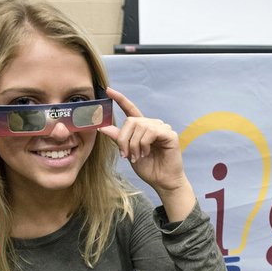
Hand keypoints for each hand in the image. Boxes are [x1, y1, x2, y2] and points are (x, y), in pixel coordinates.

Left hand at [99, 88, 194, 220]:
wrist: (161, 180)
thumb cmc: (147, 167)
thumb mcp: (128, 151)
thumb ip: (118, 138)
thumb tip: (101, 126)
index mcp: (142, 127)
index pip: (130, 109)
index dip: (120, 99)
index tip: (108, 90)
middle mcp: (152, 124)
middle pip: (131, 121)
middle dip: (124, 139)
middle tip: (125, 154)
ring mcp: (162, 128)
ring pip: (140, 127)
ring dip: (134, 145)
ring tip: (137, 156)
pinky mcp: (169, 134)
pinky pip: (151, 132)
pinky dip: (144, 144)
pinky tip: (147, 153)